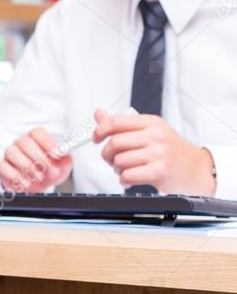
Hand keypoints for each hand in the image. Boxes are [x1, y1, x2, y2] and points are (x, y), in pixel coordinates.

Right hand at [0, 127, 73, 192]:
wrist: (35, 188)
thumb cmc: (47, 174)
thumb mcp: (61, 169)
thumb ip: (65, 163)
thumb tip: (67, 157)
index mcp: (36, 140)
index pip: (37, 133)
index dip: (47, 142)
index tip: (56, 154)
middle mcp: (21, 144)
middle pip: (25, 142)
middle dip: (38, 157)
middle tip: (47, 168)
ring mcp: (10, 155)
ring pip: (12, 152)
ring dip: (27, 166)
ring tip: (38, 177)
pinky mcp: (2, 167)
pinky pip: (3, 167)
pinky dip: (15, 175)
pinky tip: (25, 181)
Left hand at [93, 108, 216, 194]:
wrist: (198, 170)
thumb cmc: (173, 150)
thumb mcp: (152, 130)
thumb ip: (124, 123)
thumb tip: (99, 114)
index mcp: (151, 123)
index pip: (116, 121)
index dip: (100, 130)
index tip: (96, 138)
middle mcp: (155, 136)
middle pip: (114, 142)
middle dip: (107, 154)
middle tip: (111, 159)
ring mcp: (158, 154)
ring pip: (119, 160)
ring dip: (116, 168)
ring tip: (125, 169)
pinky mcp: (158, 172)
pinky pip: (127, 175)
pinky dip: (124, 179)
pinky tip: (131, 178)